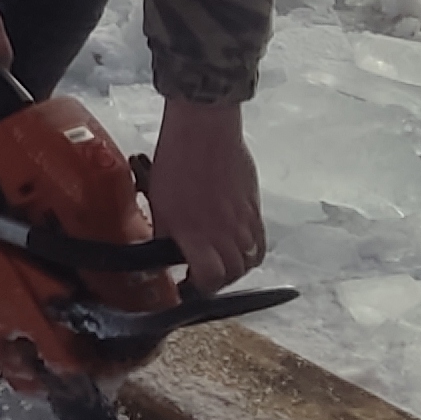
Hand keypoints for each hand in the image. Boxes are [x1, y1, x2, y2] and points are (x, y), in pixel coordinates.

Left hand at [148, 97, 265, 289]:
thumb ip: (166, 233)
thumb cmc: (176, 160)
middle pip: (233, 275)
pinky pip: (261, 241)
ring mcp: (245, 221)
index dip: (198, 290)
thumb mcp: (159, 202)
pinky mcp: (256, 207)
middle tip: (200, 276)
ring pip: (249, 261)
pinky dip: (251, 252)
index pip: (210, 281)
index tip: (185, 288)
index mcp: (197, 234)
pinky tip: (238, 246)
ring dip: (234, 268)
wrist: (204, 129)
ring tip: (218, 262)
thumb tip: (166, 251)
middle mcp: (225, 233)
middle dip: (217, 282)